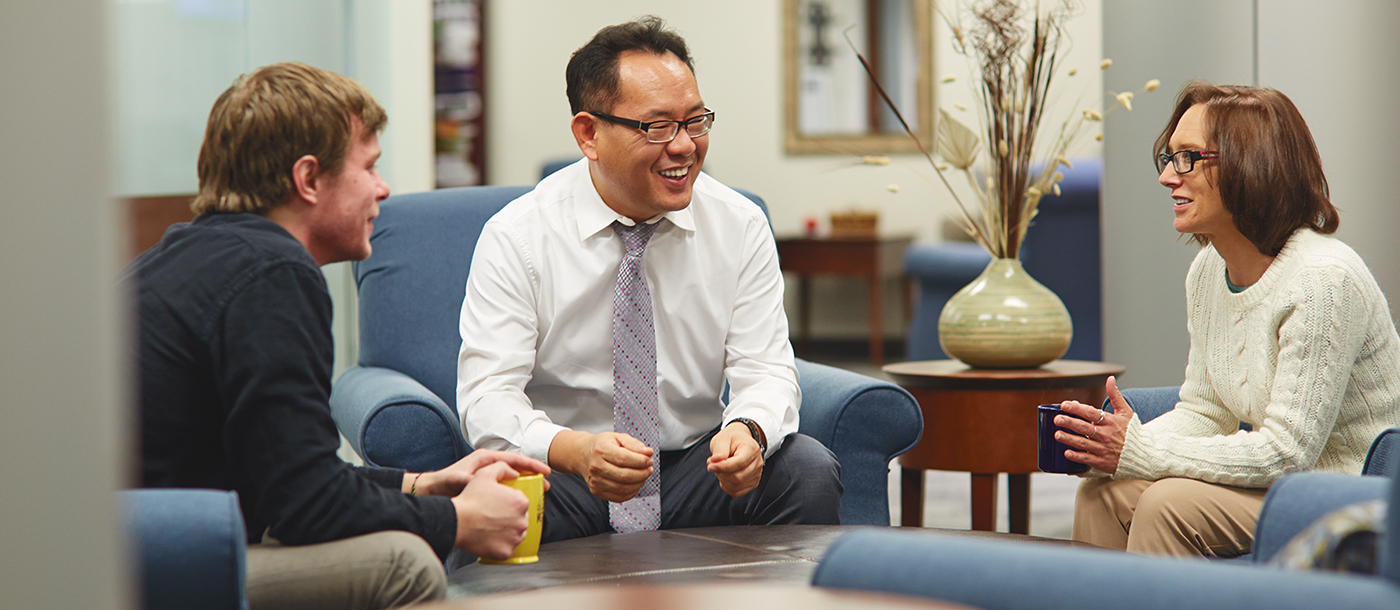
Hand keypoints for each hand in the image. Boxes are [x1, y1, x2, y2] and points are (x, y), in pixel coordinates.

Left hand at [411, 450, 551, 496]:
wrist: (430, 491)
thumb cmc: (443, 483)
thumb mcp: (459, 479)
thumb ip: (474, 479)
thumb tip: (491, 482)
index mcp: (486, 459)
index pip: (515, 459)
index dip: (532, 465)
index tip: (546, 472)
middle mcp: (489, 466)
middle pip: (517, 468)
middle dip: (534, 476)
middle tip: (547, 486)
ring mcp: (488, 476)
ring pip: (513, 478)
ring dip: (526, 485)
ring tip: (538, 495)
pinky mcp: (486, 487)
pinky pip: (505, 488)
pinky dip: (515, 493)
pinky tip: (519, 503)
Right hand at [450, 461, 530, 559]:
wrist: (456, 521)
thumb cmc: (470, 500)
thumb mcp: (485, 473)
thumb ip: (502, 468)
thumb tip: (514, 472)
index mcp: (521, 502)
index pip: (521, 502)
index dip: (510, 502)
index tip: (499, 504)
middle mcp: (522, 521)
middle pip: (520, 518)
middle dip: (510, 517)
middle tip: (494, 516)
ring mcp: (515, 538)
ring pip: (516, 534)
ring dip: (507, 531)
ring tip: (491, 526)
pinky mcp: (506, 552)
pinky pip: (507, 548)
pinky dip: (500, 545)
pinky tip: (490, 538)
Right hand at [549, 430, 653, 502]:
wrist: (583, 454)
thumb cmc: (602, 445)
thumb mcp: (618, 437)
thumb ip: (634, 444)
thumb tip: (648, 453)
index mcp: (601, 450)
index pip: (624, 458)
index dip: (641, 461)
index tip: (649, 460)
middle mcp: (596, 466)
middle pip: (625, 476)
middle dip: (643, 473)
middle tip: (649, 468)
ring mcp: (595, 481)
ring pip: (624, 488)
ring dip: (639, 483)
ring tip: (643, 475)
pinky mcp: (597, 491)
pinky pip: (619, 497)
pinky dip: (632, 492)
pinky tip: (635, 483)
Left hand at [706, 422, 763, 496]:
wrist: (739, 440)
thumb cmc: (732, 439)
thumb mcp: (722, 439)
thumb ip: (719, 451)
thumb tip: (716, 461)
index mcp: (752, 448)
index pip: (739, 463)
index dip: (723, 467)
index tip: (710, 465)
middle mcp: (757, 462)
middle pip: (738, 477)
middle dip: (721, 473)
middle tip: (714, 464)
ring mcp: (756, 474)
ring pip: (736, 486)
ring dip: (722, 479)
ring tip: (720, 468)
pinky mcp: (752, 483)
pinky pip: (737, 492)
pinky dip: (726, 486)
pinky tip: (724, 476)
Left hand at [1055, 375, 1133, 473]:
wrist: (1143, 454)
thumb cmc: (1132, 432)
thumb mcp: (1126, 412)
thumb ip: (1115, 395)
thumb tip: (1110, 379)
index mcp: (1110, 421)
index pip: (1091, 413)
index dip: (1077, 408)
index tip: (1064, 405)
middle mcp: (1105, 435)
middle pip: (1084, 427)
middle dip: (1070, 423)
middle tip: (1057, 419)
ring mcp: (1103, 449)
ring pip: (1083, 443)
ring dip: (1070, 439)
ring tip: (1057, 435)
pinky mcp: (1101, 462)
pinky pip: (1087, 459)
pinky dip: (1076, 456)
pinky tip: (1066, 453)